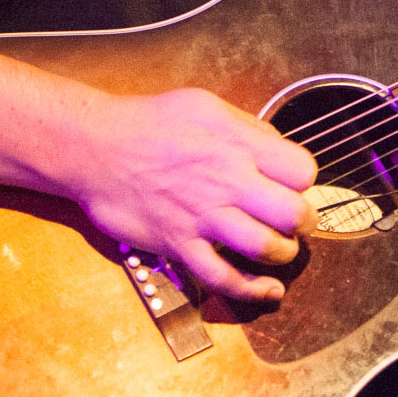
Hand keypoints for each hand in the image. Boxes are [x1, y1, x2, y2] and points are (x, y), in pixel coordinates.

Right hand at [64, 87, 318, 302]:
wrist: (94, 147)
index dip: (303, 180)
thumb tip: (277, 148)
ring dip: (282, 252)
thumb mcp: (207, 106)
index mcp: (237, 144)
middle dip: (303, 220)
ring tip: (279, 246)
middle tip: (295, 220)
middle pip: (293, 213)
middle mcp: (226, 182)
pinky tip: (268, 290)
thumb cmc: (148, 122)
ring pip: (265, 248)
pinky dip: (252, 289)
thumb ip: (247, 129)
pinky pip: (222, 278)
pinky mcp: (178, 245)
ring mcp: (202, 217)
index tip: (292, 184)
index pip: (301, 170)